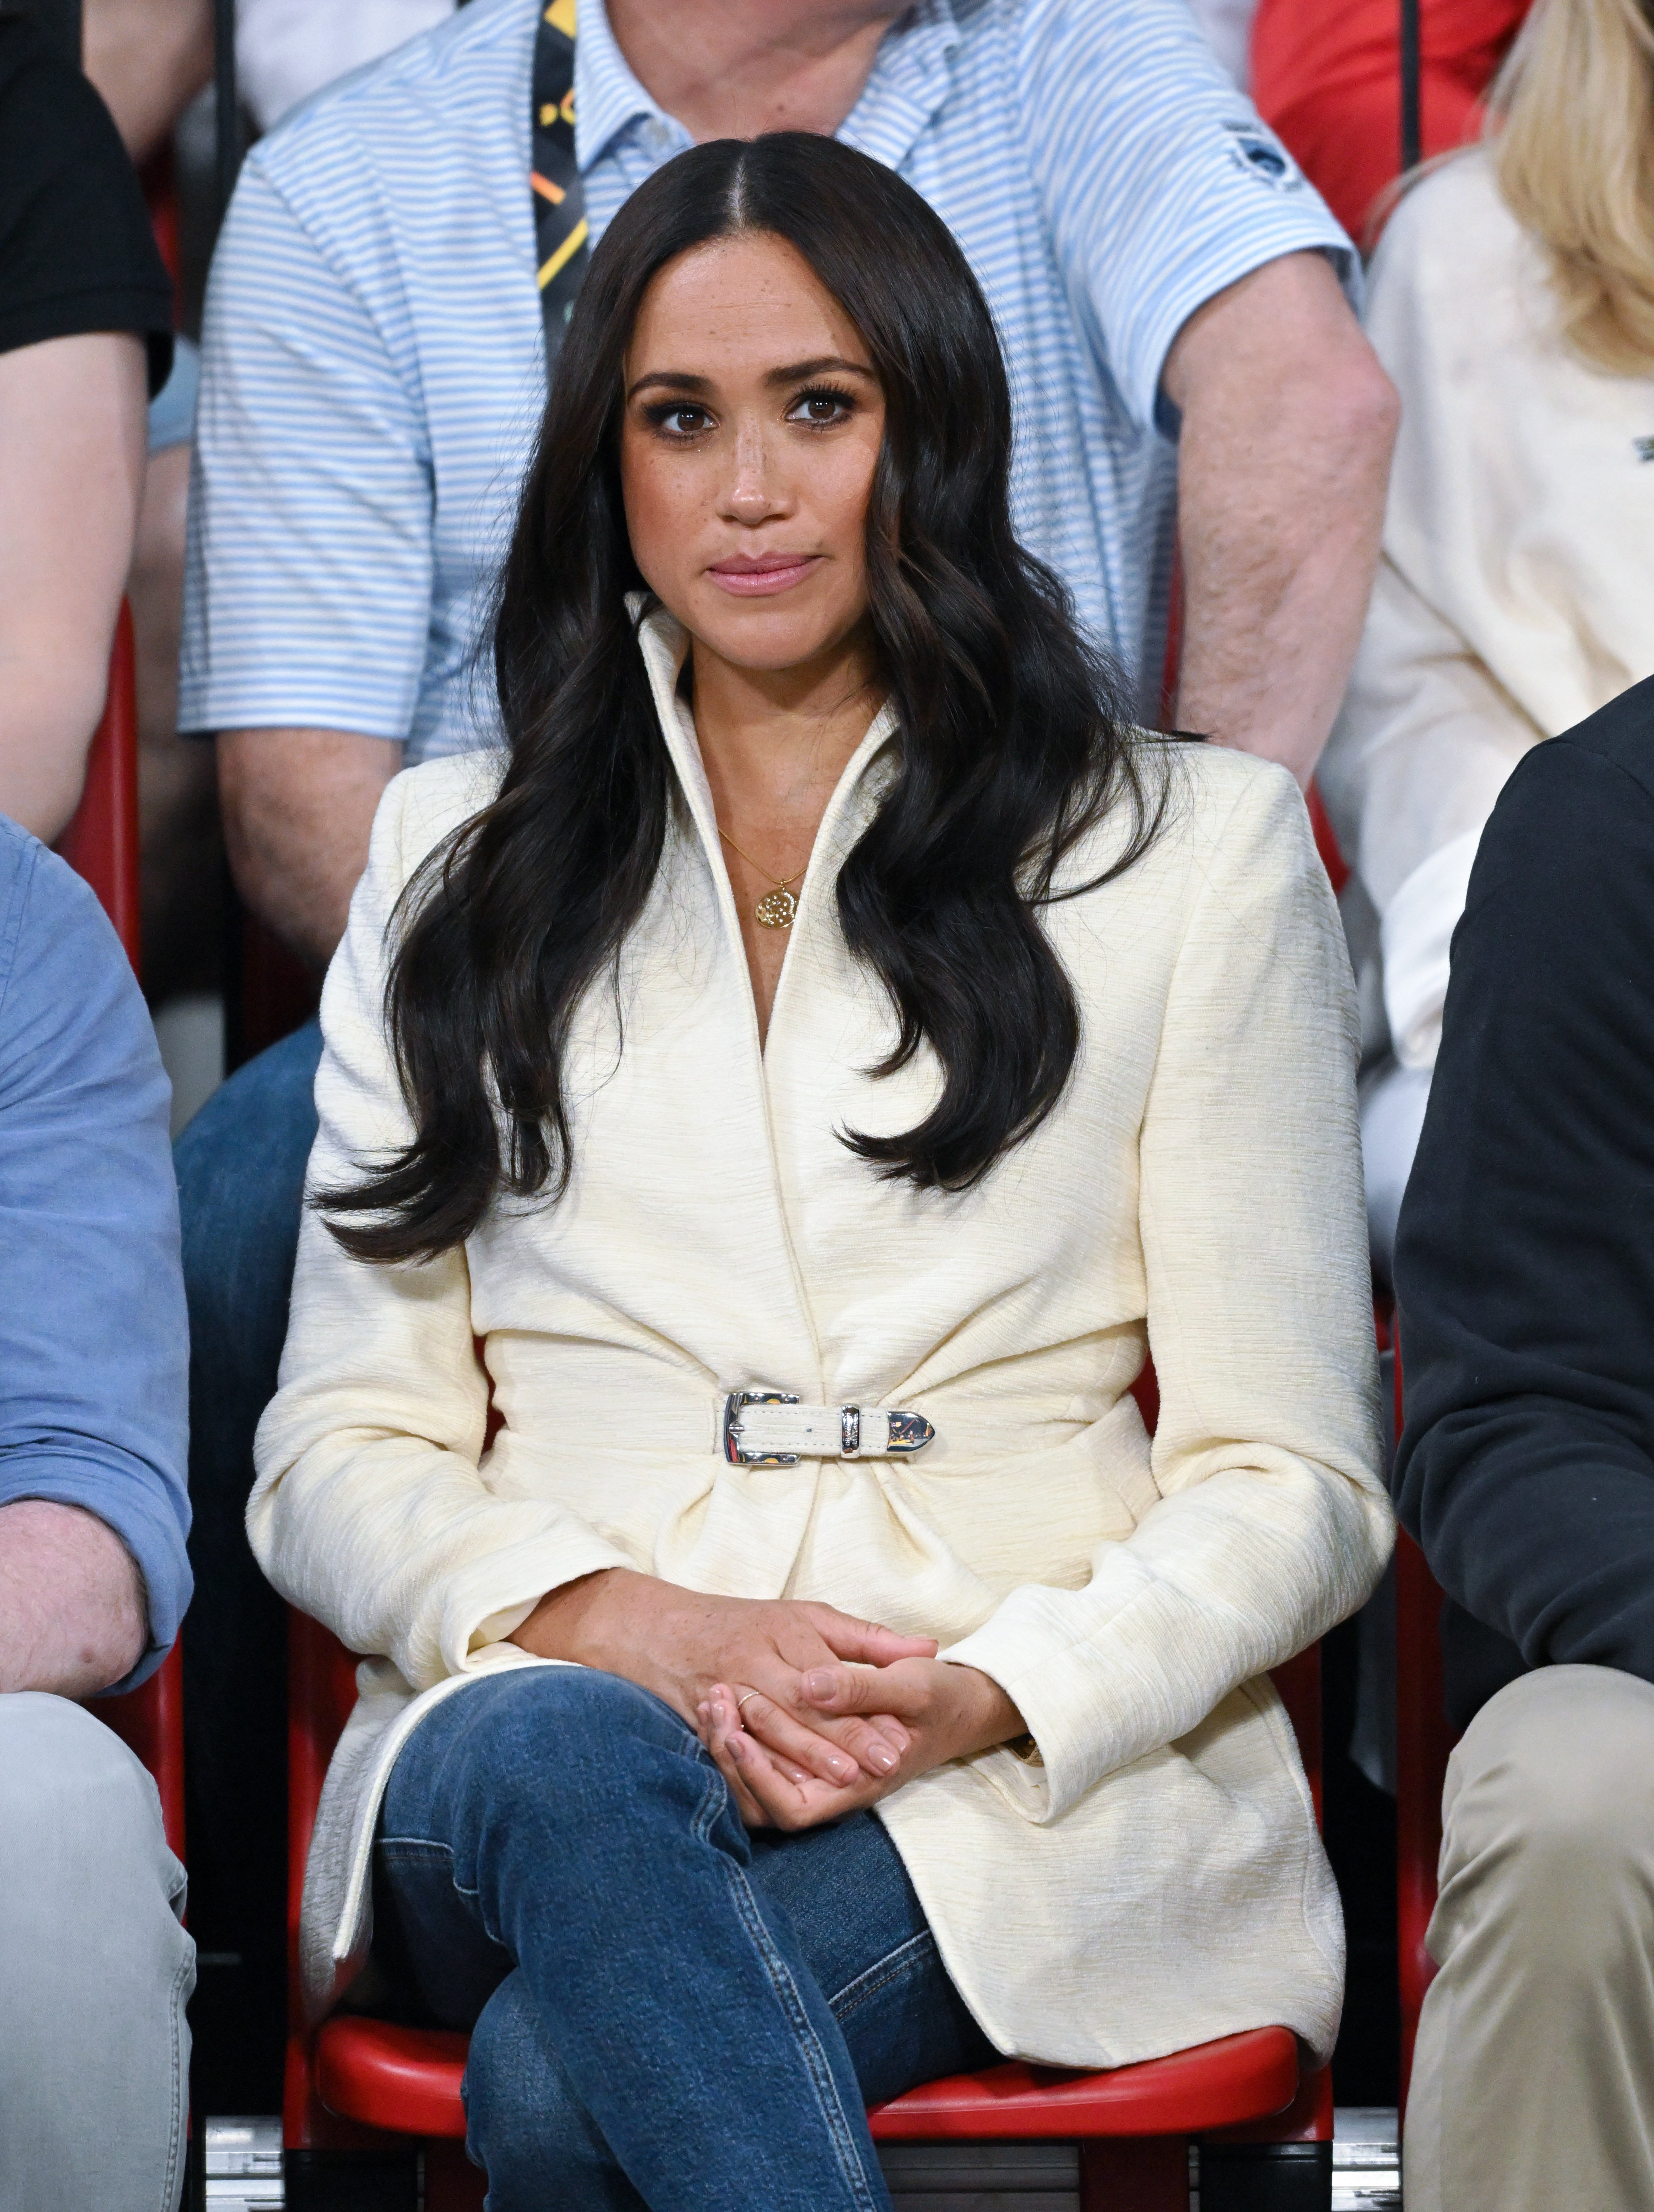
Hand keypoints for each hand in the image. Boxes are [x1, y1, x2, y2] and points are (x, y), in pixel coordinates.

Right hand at [509, 1569, 937, 1790]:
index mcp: (782, 1633)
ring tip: (845, 1784)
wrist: (663, 1630)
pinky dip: (765, 1773)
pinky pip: (737, 1753)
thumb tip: (930, 1648)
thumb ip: (868, 1638)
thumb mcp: (812, 1617)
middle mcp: (752, 1662)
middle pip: (801, 1707)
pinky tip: (793, 1791)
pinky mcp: (705, 1720)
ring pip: (769, 1732)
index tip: (897, 1741)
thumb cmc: (752, 1623)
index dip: (862, 1713)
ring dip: (805, 1760)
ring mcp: (724, 1691)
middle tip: (882, 1769)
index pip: (828, 1679)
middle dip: (840, 1742)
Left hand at [701, 1655, 1024, 1830]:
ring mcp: (822, 1774)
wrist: (961, 1702)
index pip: (793, 1808)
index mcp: (860, 1783)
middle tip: (714, 1703)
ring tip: (712, 1701)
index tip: (736, 1732)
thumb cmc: (938, 1696)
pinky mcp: (812, 1754)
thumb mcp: (909, 1685)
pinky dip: (741, 1737)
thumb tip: (809, 1685)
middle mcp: (835, 1789)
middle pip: (764, 1802)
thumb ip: (860, 1688)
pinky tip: (725, 1703)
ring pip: (757, 1785)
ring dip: (729, 1748)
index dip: (758, 1777)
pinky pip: (766, 1761)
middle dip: (731, 1758)